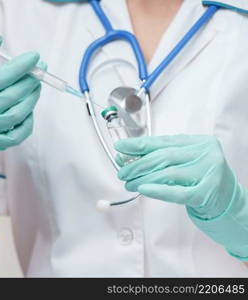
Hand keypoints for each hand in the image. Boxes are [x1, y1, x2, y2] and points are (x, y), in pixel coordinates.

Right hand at [0, 36, 42, 197]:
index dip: (19, 67)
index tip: (34, 56)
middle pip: (11, 96)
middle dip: (30, 81)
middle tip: (41, 69)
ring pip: (18, 114)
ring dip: (32, 98)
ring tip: (37, 86)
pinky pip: (19, 133)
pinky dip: (28, 120)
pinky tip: (29, 109)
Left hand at [115, 135, 247, 259]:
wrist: (226, 199)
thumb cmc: (200, 177)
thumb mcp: (182, 161)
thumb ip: (157, 156)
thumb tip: (125, 156)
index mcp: (198, 142)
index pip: (163, 141)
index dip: (138, 144)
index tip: (120, 146)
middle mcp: (206, 154)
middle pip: (163, 157)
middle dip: (137, 165)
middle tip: (122, 172)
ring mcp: (208, 174)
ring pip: (167, 174)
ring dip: (142, 179)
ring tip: (129, 184)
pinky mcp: (206, 194)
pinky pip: (177, 192)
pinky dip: (158, 191)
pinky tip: (143, 189)